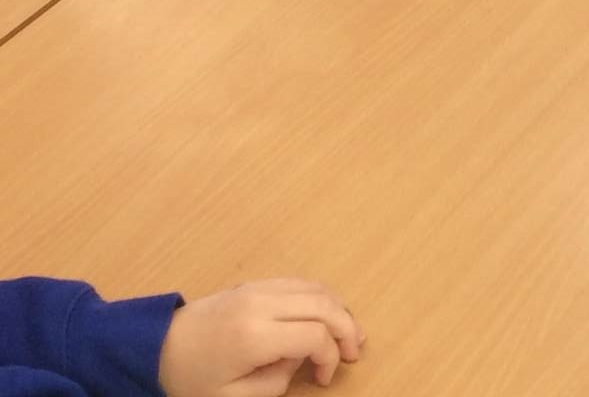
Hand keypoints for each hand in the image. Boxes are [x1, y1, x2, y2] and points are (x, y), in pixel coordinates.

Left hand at [158, 280, 364, 396]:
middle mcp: (262, 303)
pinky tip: (325, 315)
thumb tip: (299, 359)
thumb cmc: (191, 381)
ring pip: (316, 287)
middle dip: (346, 327)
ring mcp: (259, 287)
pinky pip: (300, 282)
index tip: (325, 379)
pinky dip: (321, 297)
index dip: (330, 356)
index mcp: (254, 336)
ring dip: (338, 308)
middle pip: (323, 304)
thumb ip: (274, 382)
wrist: (155, 348)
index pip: (313, 336)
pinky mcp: (256, 282)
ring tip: (349, 333)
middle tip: (356, 352)